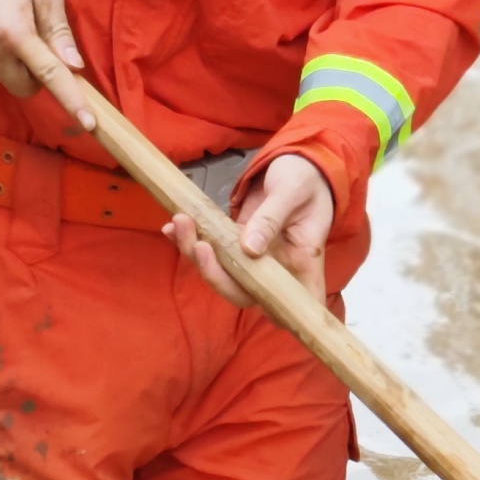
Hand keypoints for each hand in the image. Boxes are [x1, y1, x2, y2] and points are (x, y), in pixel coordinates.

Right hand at [0, 0, 88, 113]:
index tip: (88, 123)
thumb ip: (59, 31)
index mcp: (15, 33)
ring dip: (12, 64)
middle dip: (37, 76)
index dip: (71, 100)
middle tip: (37, 47)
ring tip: (6, 28)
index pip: (49, 75)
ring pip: (3, 78)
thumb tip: (73, 65)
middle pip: (24, 88)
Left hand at [167, 153, 332, 309]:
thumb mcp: (292, 191)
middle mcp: (278, 268)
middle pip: (246, 293)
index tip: (266, 313)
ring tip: (180, 221)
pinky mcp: (237, 244)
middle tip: (199, 244)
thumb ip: (271, 219)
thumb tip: (249, 249)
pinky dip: (191, 241)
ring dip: (197, 254)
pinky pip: (213, 252)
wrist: (296, 163)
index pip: (300, 303)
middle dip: (216, 275)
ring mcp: (256, 259)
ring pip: (224, 274)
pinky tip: (174, 226)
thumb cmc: (305, 178)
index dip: (285, 316)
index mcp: (303, 261)